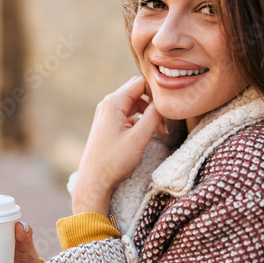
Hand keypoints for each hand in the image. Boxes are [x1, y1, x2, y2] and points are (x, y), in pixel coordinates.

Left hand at [72, 76, 165, 214]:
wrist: (93, 180)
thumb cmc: (114, 160)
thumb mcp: (139, 137)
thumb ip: (154, 116)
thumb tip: (164, 102)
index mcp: (113, 102)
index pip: (141, 82)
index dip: (157, 91)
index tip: (170, 105)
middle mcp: (107, 103)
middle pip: (137, 91)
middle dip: (154, 102)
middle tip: (166, 118)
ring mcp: (106, 113)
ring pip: (134, 103)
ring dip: (148, 113)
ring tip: (161, 131)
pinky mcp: (107, 124)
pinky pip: (127, 114)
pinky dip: (139, 121)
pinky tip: (147, 134)